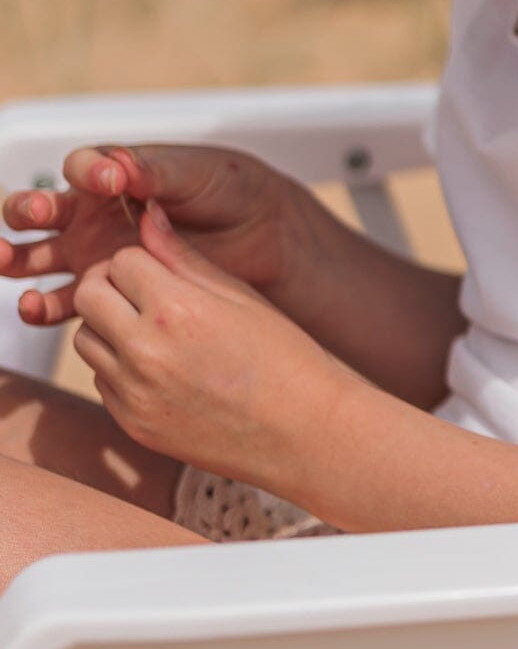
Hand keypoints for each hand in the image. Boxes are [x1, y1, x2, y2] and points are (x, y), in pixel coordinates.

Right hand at [1, 143, 299, 329]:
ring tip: (9, 262)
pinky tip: (38, 306)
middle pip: (39, 210)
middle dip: (26, 210)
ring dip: (17, 260)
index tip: (110, 181)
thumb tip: (117, 168)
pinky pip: (64, 301)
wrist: (260, 237)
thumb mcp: (194, 173)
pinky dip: (44, 305)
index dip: (87, 171)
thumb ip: (154, 171)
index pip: (80, 167)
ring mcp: (93, 253)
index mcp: (112, 175)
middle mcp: (92, 214)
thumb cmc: (228, 192)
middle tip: (34, 214)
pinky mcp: (105, 291)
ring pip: (38, 256)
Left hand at [71, 199, 351, 488]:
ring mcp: (135, 393)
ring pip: (85, 340)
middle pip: (88, 296)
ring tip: (153, 332)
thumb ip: (183, 257)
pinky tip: (162, 368)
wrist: (302, 432)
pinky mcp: (132, 424)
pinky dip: (120, 368)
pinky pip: (102, 381)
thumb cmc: (283, 358)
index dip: (140, 260)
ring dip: (109, 327)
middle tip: (141, 292)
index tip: (159, 270)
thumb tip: (147, 217)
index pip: (121, 261)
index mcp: (176, 310)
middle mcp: (146, 352)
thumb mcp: (239, 296)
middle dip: (109, 286)